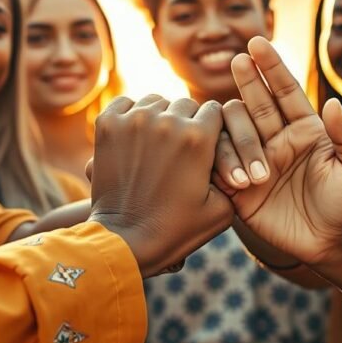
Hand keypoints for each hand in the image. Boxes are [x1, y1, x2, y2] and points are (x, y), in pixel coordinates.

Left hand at [88, 95, 232, 277]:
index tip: (206, 141)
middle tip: (182, 146)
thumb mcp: (222, 208)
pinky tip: (136, 134)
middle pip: (185, 104)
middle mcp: (168, 122)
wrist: (125, 241)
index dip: (213, 127)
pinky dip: (132, 114)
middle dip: (187, 122)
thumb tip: (231, 149)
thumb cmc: (177, 229)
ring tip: (158, 141)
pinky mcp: (108, 125)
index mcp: (199, 138)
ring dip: (160, 117)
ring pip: (156, 101)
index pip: (214, 110)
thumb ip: (233, 172)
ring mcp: (135, 120)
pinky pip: (126, 103)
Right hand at [224, 37, 341, 264]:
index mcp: (305, 128)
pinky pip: (219, 163)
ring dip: (240, 141)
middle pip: (256, 102)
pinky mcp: (238, 185)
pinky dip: (220, 162)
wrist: (330, 245)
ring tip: (259, 175)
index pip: (285, 91)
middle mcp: (277, 138)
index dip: (271, 66)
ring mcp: (255, 159)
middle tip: (239, 59)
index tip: (257, 43)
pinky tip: (233, 174)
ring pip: (234, 131)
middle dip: (248, 79)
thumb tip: (333, 104)